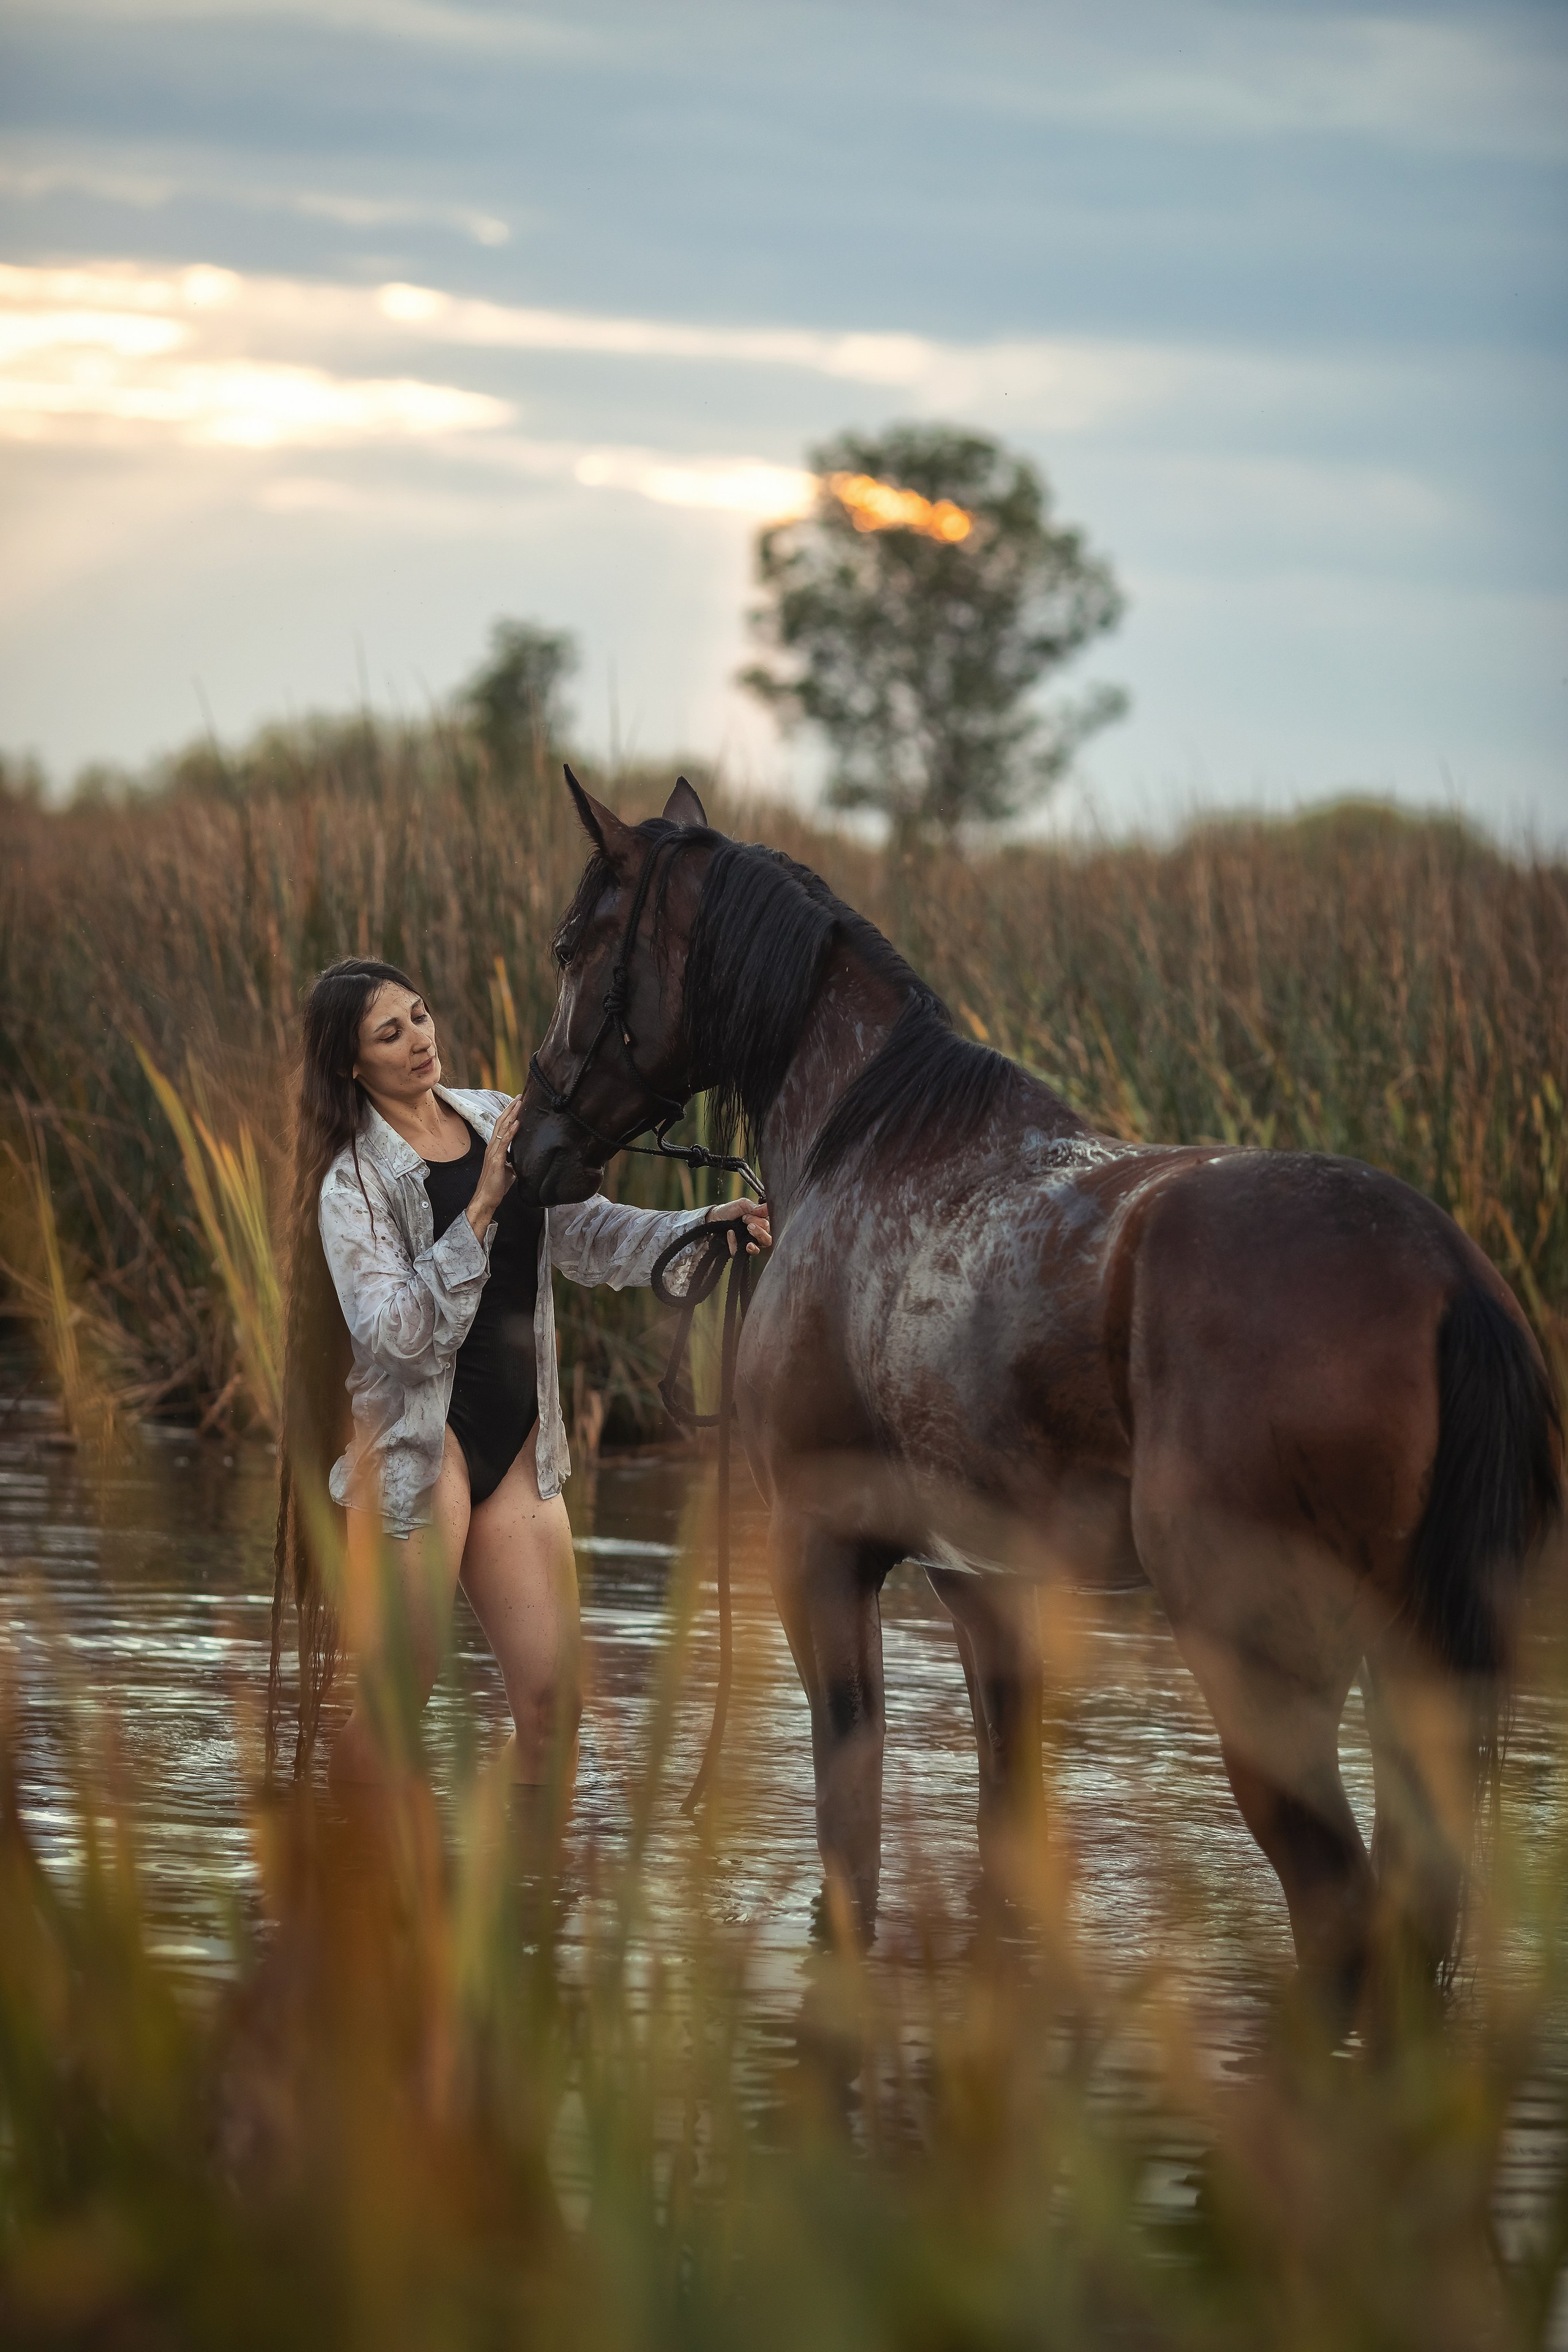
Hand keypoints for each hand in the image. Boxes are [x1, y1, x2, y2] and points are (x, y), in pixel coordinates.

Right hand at [467, 1097, 521, 1236]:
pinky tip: (517, 1123)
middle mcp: (492, 1147)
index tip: (518, 1103)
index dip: (510, 1114)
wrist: (486, 1199)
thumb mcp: (508, 1170)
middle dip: (511, 1109)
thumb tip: (522, 1159)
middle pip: (501, 1122)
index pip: (502, 1127)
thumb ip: (513, 1161)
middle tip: (519, 1096)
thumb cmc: (496, 1186)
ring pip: (502, 1129)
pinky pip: (504, 1143)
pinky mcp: (496, 1160)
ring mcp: (493, 1153)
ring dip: (511, 1115)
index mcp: (495, 1148)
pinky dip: (511, 1132)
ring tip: (519, 1103)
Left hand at [705, 1196, 771, 1255]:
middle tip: (748, 1226)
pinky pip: (739, 1252)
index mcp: (759, 1224)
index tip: (747, 1215)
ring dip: (752, 1244)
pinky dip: (734, 1243)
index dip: (760, 1222)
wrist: (712, 1218)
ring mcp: (746, 1245)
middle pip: (766, 1241)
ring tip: (746, 1233)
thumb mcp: (741, 1205)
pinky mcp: (736, 1251)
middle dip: (759, 1233)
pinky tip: (729, 1233)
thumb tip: (768, 1208)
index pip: (768, 1227)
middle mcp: (755, 1236)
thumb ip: (754, 1207)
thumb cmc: (728, 1211)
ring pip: (756, 1250)